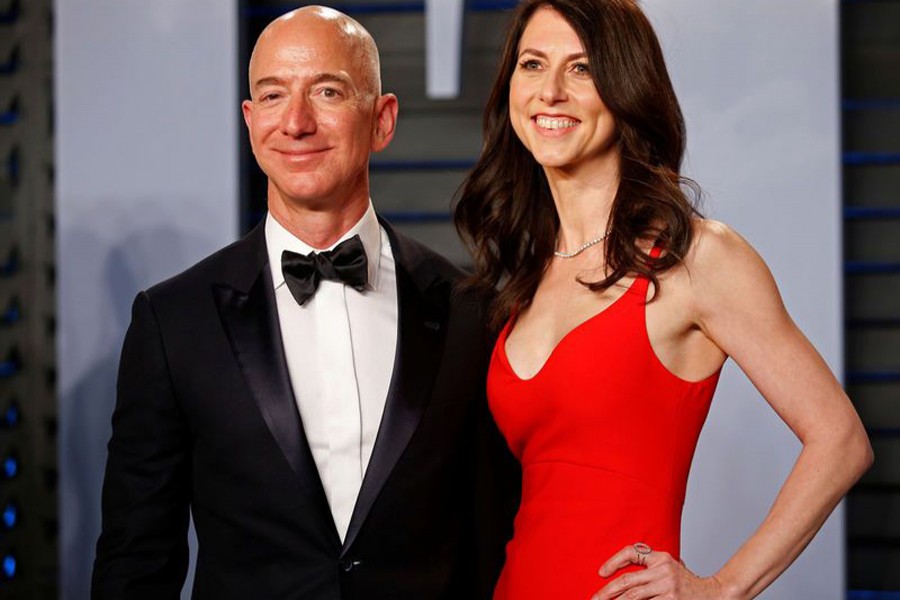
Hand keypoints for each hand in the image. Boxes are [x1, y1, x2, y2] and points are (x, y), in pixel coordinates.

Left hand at [591, 544, 728, 599]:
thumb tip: (624, 577)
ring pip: (634, 596)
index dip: (614, 561)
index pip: (631, 552)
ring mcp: (667, 586)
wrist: (716, 594)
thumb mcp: (671, 568)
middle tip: (594, 598)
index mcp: (661, 558)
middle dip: (607, 591)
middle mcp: (663, 570)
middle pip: (627, 580)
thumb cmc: (688, 585)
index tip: (601, 573)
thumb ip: (652, 568)